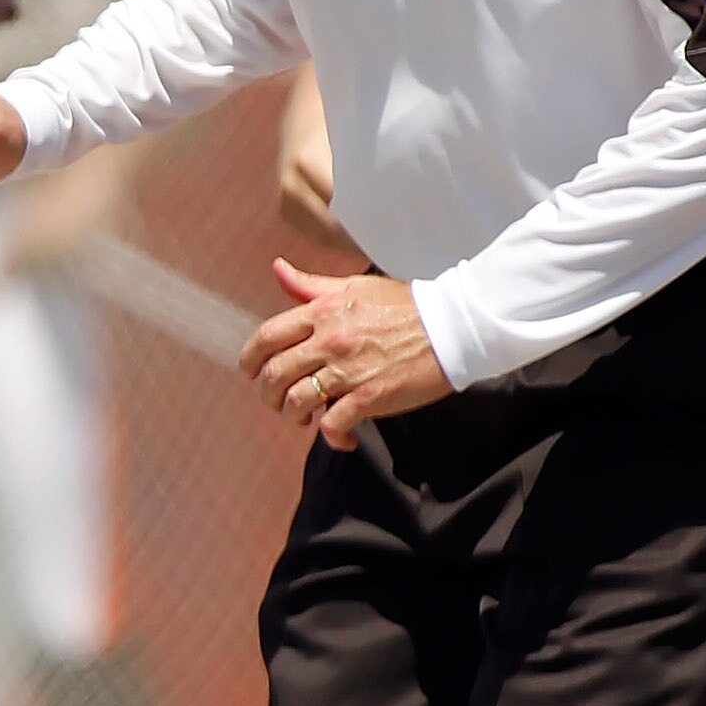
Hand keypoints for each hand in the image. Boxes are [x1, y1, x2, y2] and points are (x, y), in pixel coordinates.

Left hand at [239, 258, 451, 451]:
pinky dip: (332, 437)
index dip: (250, 360)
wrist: (455, 326)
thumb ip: (311, 286)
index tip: (251, 373)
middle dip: (269, 395)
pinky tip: (342, 436)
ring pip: (295, 402)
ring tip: (307, 418)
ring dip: (294, 416)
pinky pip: (332, 425)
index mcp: (322, 312)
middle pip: (274, 375)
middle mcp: (329, 340)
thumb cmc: (405, 307)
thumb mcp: (354, 288)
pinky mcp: (370, 397)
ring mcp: (348, 370)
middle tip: (280, 401)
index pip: (266, 338)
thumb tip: (277, 269)